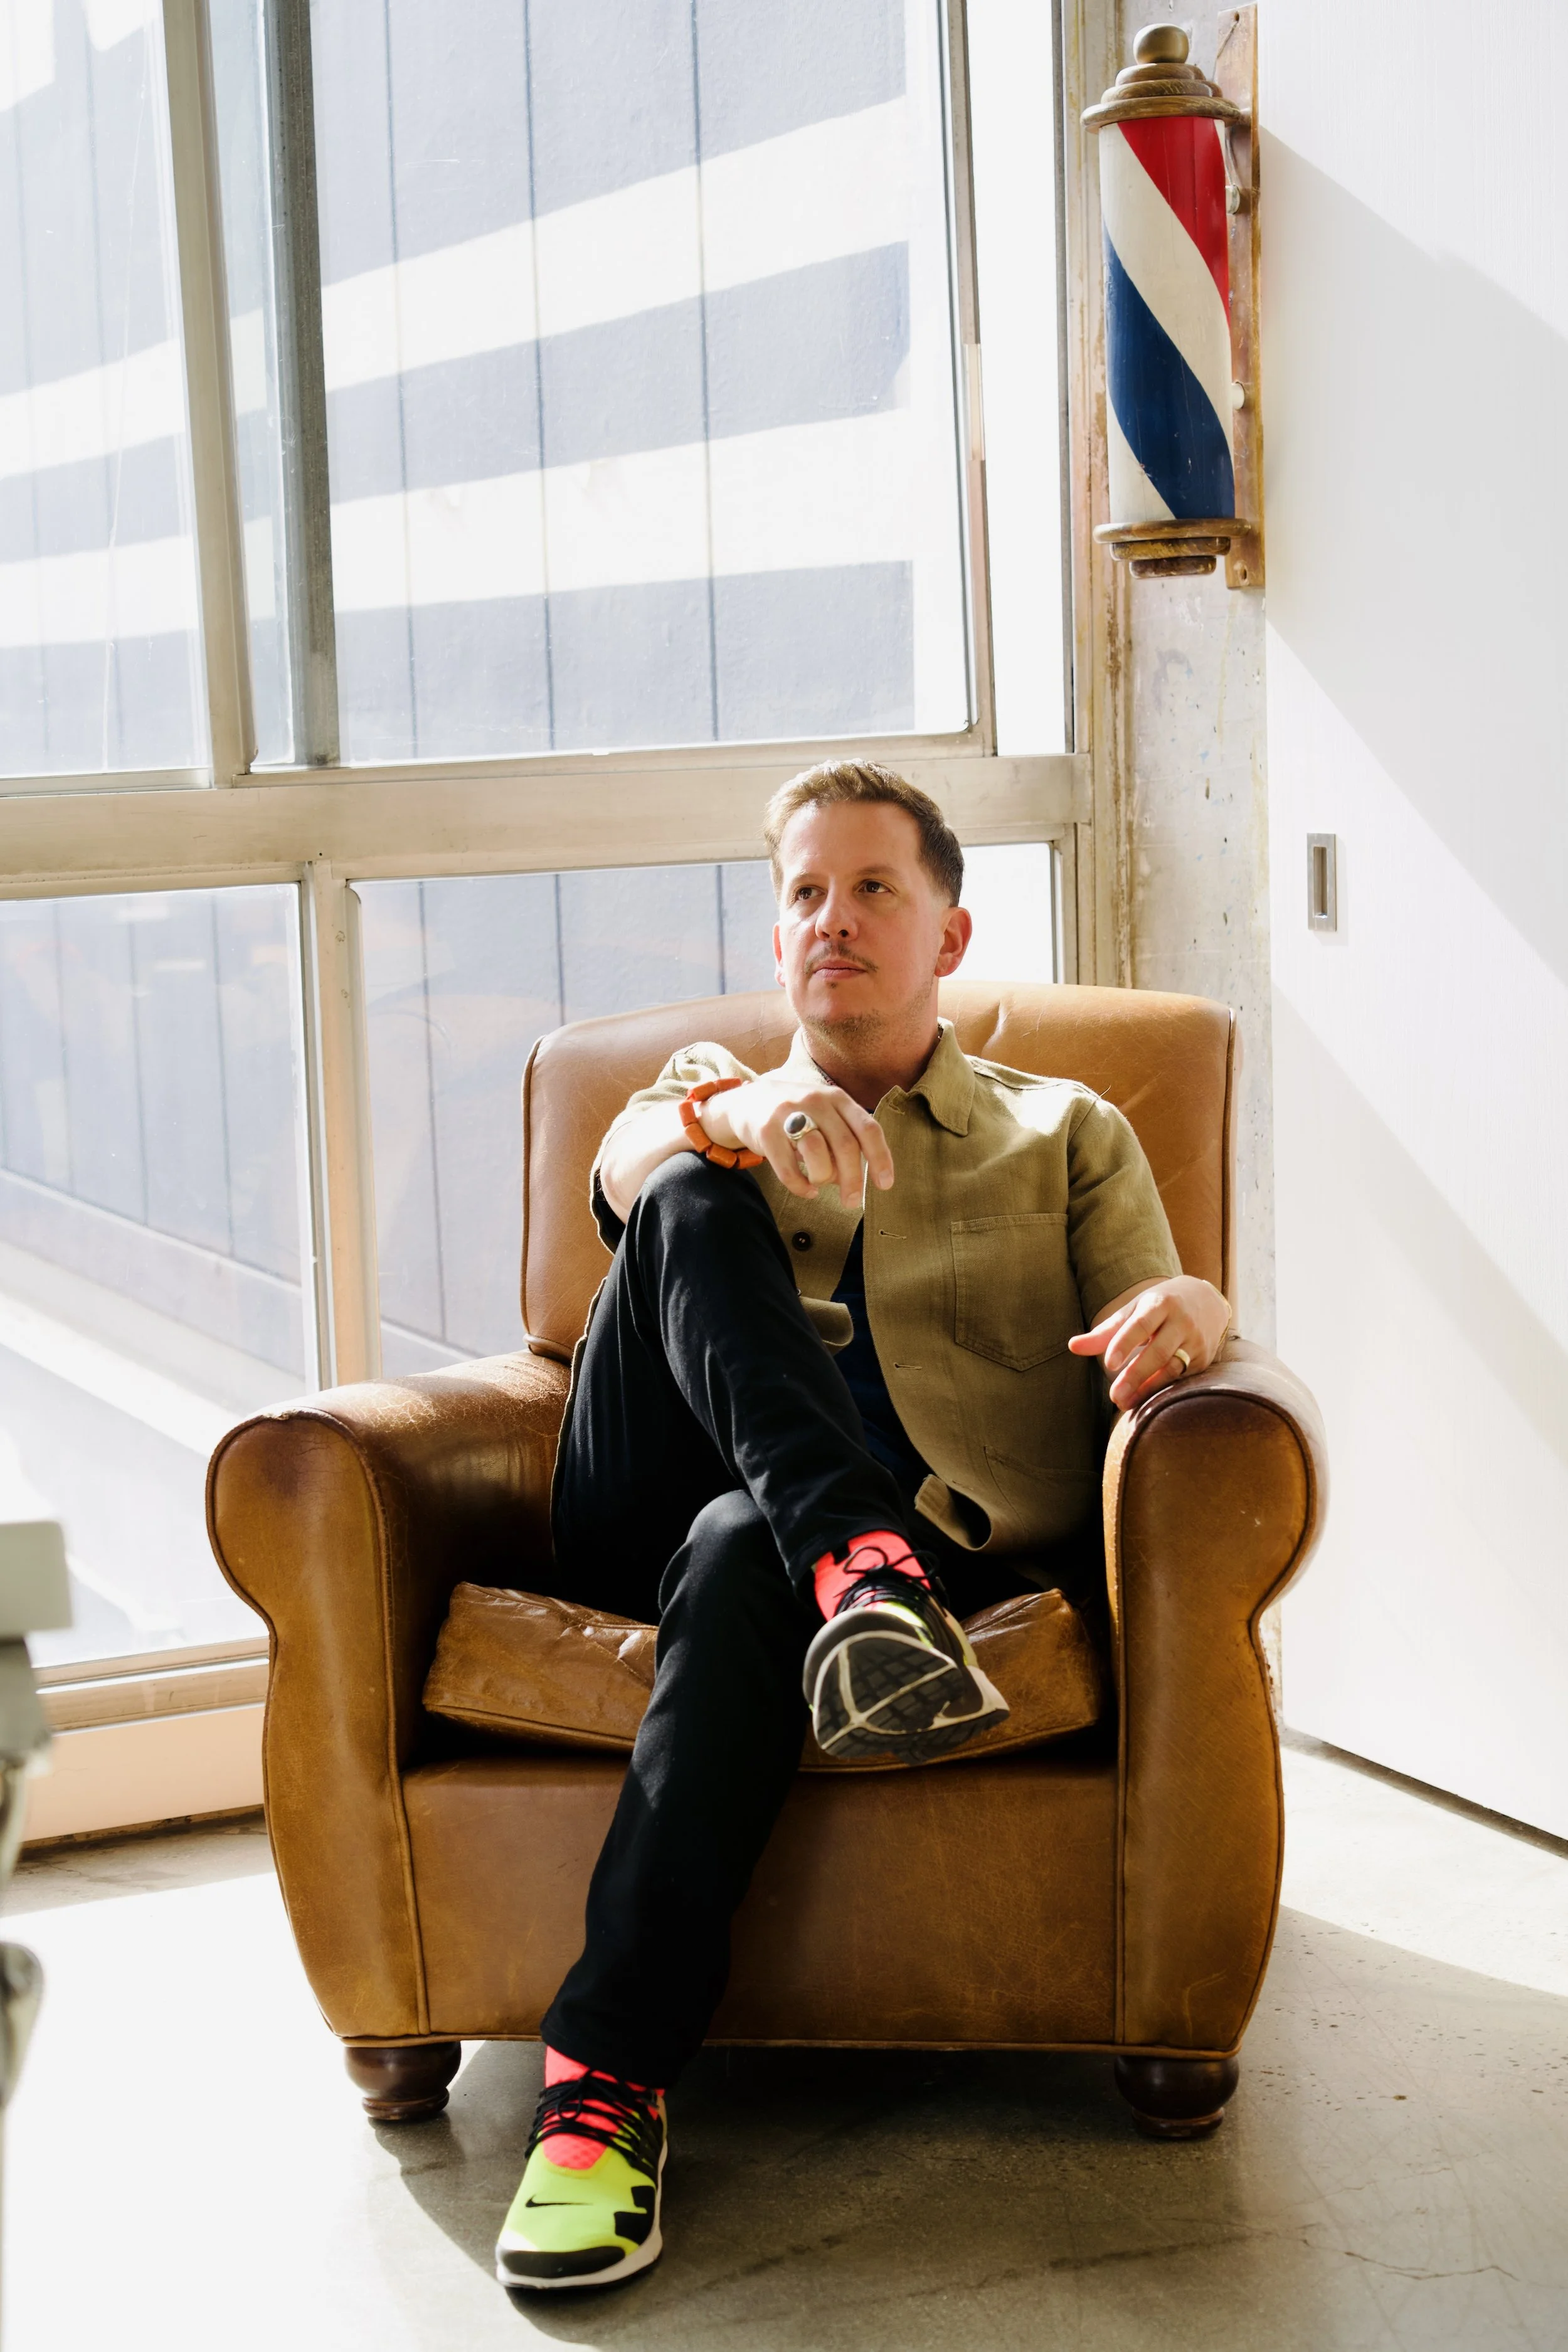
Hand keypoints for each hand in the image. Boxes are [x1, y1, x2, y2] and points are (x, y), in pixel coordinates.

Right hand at [704, 1073, 893, 1209]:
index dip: (880, 1158)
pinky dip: (800, 1186)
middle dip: (853, 1179)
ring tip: (819, 1184)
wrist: (748, 1101)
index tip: (884, 1185)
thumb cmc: (797, 1115)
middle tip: (852, 1201)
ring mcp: (789, 1114)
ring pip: (817, 1153)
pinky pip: (788, 1169)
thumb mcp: (825, 1115)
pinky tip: (805, 1190)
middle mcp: (816, 1101)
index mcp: (837, 1098)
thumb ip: (844, 1139)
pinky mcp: (766, 1131)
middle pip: (845, 1145)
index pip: (867, 1129)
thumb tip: (857, 1176)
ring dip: (823, 1178)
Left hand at [1067, 1276, 1229, 1410]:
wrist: (1207, 1300)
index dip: (1125, 1344)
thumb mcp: (1134, 1310)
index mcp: (1160, 1304)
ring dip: (1148, 1389)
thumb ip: (1105, 1331)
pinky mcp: (1204, 1360)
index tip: (1109, 1364)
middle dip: (1136, 1375)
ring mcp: (1196, 1342)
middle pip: (1159, 1352)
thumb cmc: (1159, 1305)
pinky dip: (1162, 1390)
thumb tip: (1072, 1346)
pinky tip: (1144, 1400)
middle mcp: (1182, 1322)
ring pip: (1173, 1369)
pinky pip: (1182, 1378)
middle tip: (1114, 1397)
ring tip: (1124, 1404)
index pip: (1141, 1325)